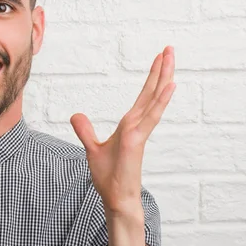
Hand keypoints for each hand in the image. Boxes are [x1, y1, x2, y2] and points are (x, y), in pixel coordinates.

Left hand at [71, 46, 175, 213]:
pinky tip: (170, 85)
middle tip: (170, 48)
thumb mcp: (92, 148)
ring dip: (163, 76)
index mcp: (130, 124)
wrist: (115, 197)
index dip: (152, 77)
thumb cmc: (109, 176)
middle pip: (152, 91)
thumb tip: (75, 114)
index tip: (159, 59)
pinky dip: (160, 101)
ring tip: (170, 56)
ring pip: (154, 98)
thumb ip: (86, 130)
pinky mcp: (137, 139)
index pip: (144, 96)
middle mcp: (138, 124)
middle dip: (161, 69)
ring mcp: (139, 130)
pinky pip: (151, 116)